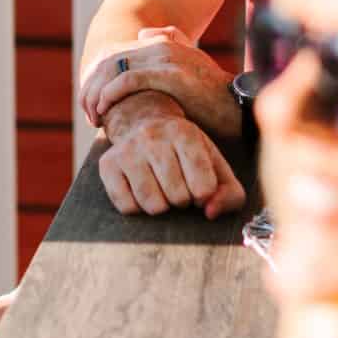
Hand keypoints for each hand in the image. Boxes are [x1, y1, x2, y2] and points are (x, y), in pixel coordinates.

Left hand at [81, 26, 244, 140]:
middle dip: (92, 86)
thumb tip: (142, 34)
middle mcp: (161, 43)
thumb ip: (171, 42)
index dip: (98, 77)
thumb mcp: (191, 63)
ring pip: (114, 70)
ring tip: (93, 115)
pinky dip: (111, 95)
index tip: (93, 102)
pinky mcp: (170, 74)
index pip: (115, 54)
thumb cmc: (212, 93)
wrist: (238, 106)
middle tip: (88, 112)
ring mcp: (165, 56)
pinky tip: (105, 110)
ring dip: (97, 93)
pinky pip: (128, 81)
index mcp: (162, 41)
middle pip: (110, 60)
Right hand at [96, 101, 246, 218]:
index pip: (204, 187)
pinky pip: (126, 207)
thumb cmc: (187, 155)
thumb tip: (209, 212)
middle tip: (177, 186)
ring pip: (152, 205)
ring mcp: (127, 149)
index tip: (199, 186)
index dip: (203, 195)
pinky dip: (137, 208)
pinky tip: (141, 192)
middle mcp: (153, 136)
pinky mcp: (107, 164)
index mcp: (185, 133)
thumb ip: (230, 194)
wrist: (145, 125)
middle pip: (178, 197)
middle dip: (182, 200)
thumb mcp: (216, 167)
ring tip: (161, 190)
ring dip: (161, 207)